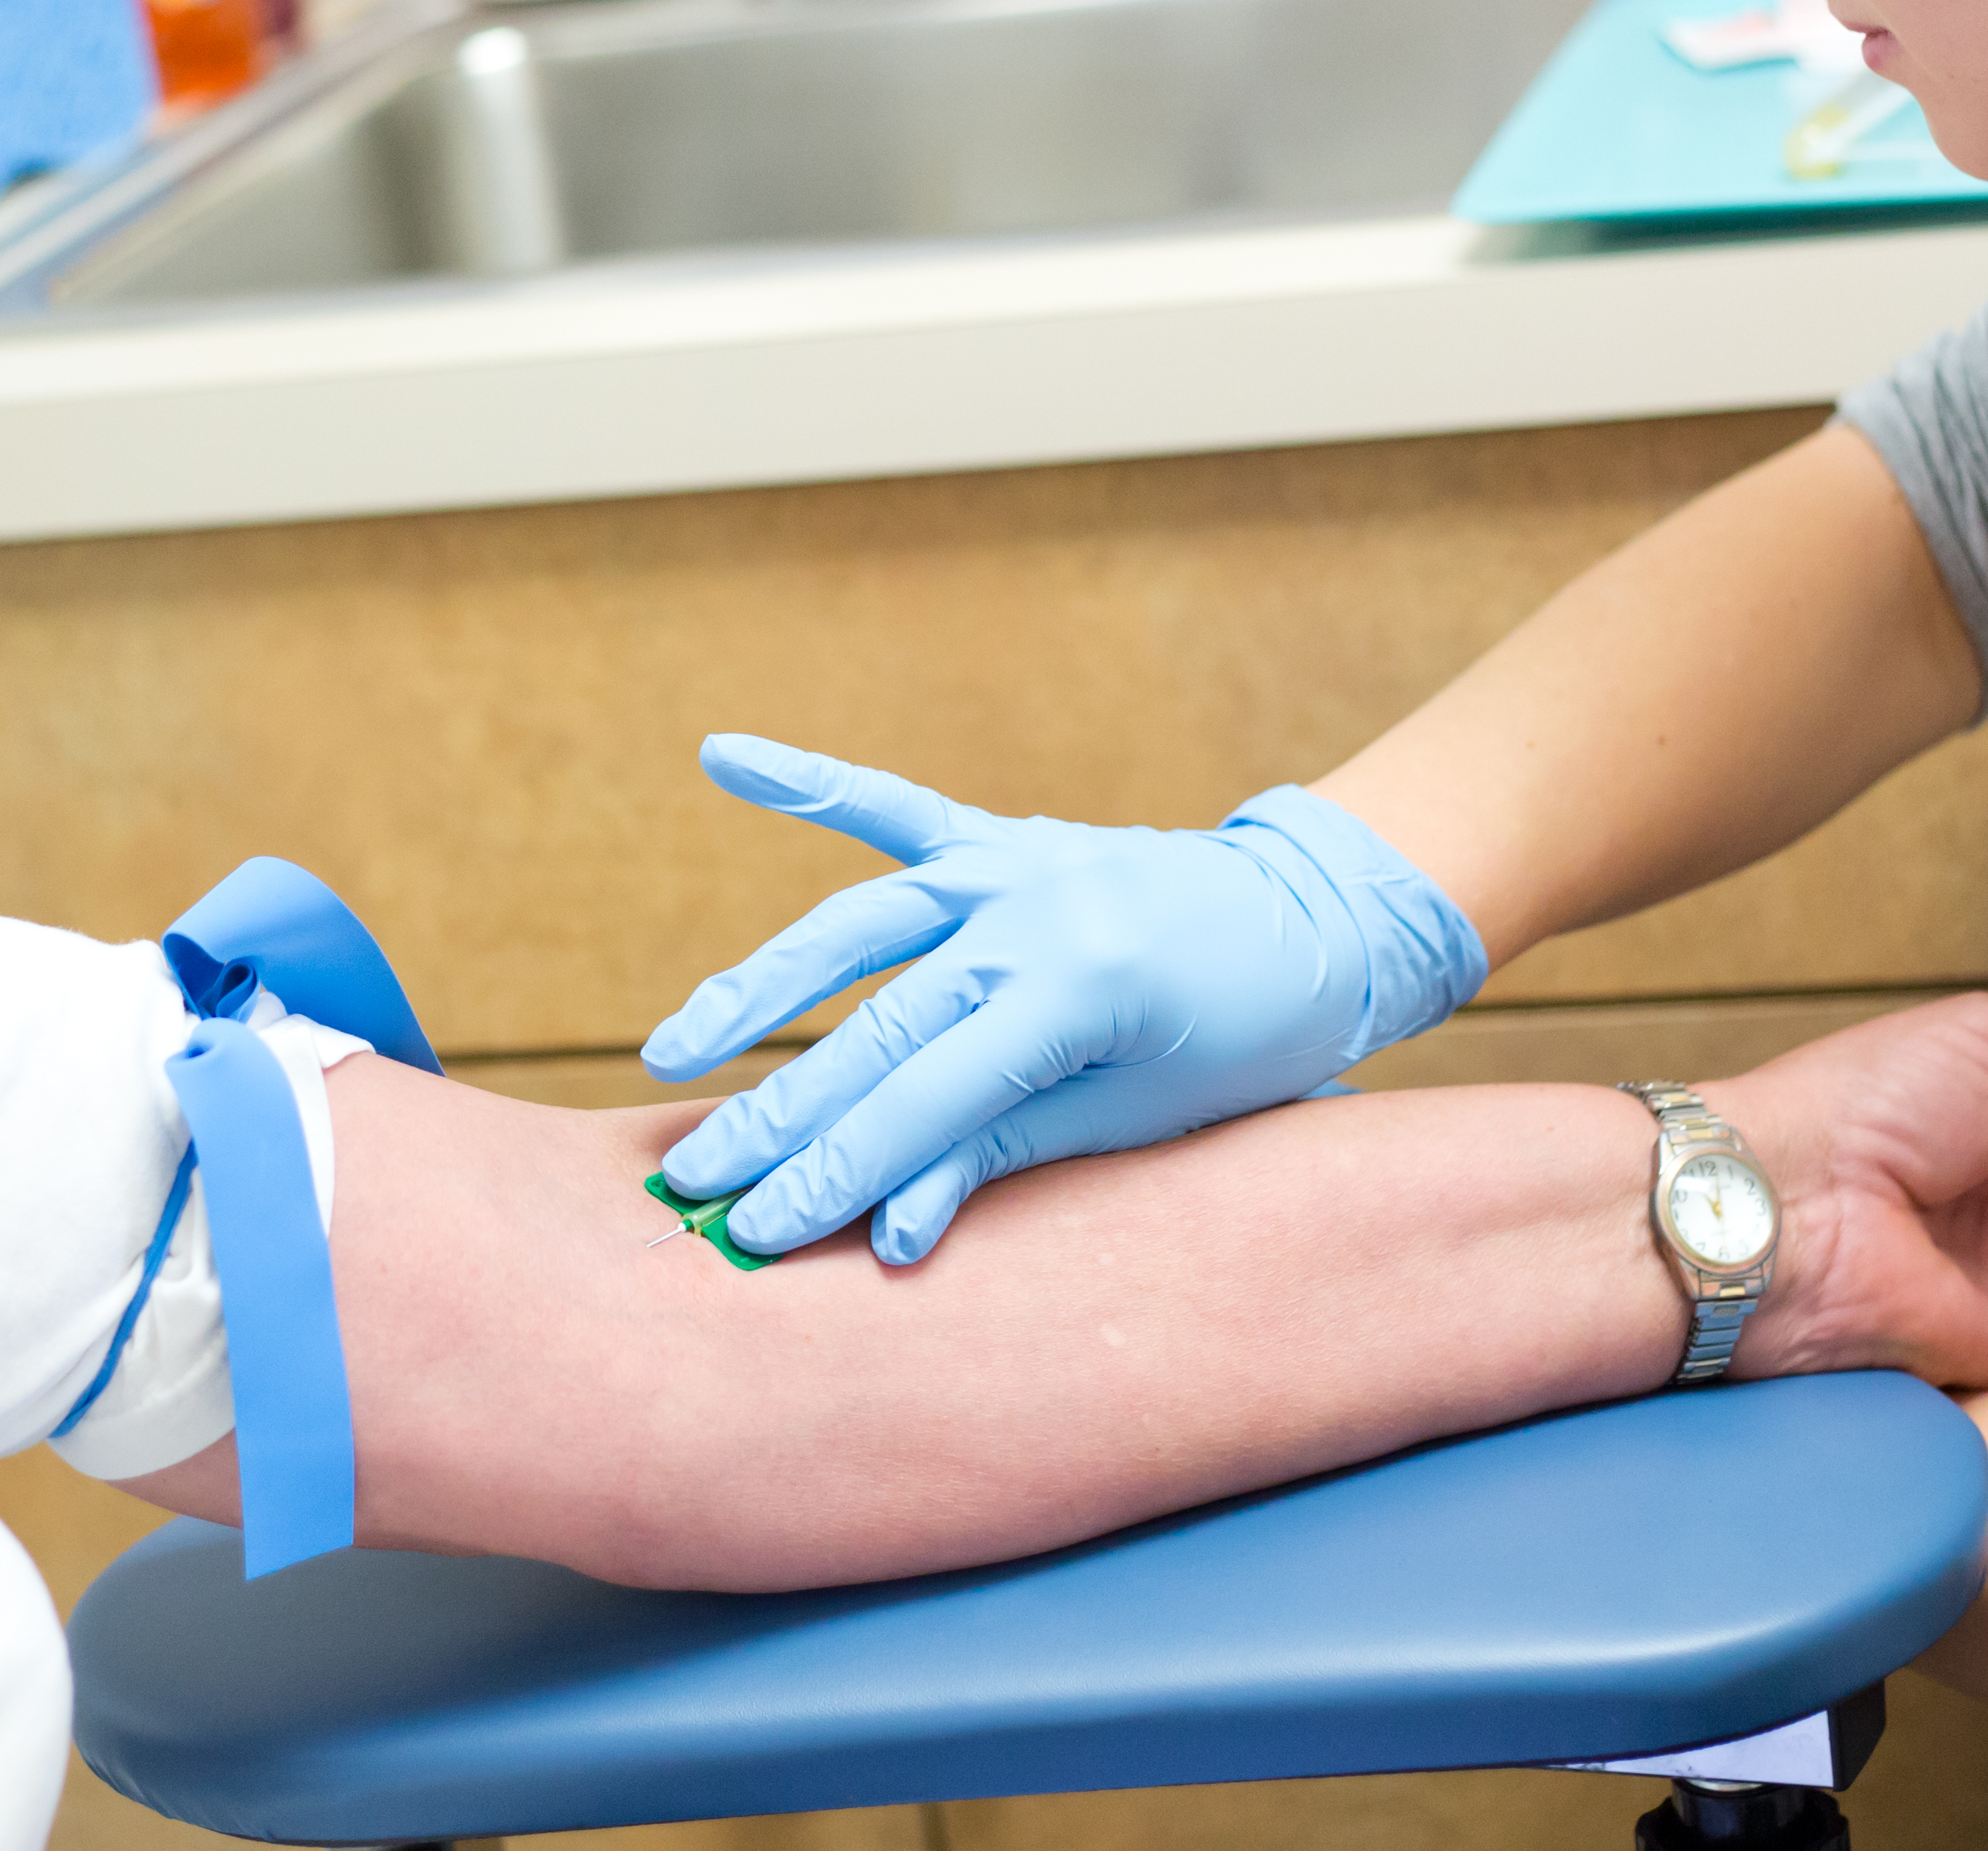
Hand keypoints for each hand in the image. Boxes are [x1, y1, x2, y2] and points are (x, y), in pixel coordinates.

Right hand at [642, 735, 1487, 1260]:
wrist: (1314, 924)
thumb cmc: (1239, 1041)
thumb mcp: (1136, 1116)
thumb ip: (1001, 1156)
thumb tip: (885, 1232)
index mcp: (1077, 993)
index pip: (926, 1100)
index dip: (836, 1171)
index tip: (757, 1232)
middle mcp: (1030, 915)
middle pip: (874, 1027)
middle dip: (779, 1115)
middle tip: (693, 1181)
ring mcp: (1009, 865)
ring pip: (855, 926)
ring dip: (757, 987)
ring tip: (673, 1051)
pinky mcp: (999, 838)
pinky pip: (892, 807)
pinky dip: (809, 781)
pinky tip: (725, 756)